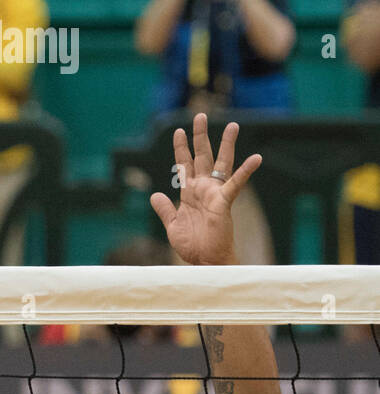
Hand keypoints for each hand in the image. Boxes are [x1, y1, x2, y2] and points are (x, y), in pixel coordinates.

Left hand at [150, 113, 259, 265]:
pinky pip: (236, 184)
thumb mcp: (172, 226)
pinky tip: (256, 158)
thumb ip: (164, 209)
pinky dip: (246, 171)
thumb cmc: (193, 245)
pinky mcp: (224, 202)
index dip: (181, 149)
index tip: (178, 131)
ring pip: (221, 163)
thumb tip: (154, 195)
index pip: (184, 166)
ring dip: (227, 144)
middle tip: (200, 115)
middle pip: (202, 157)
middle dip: (200, 137)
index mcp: (190, 193)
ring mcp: (214, 193)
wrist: (205, 260)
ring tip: (233, 125)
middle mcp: (203, 189)